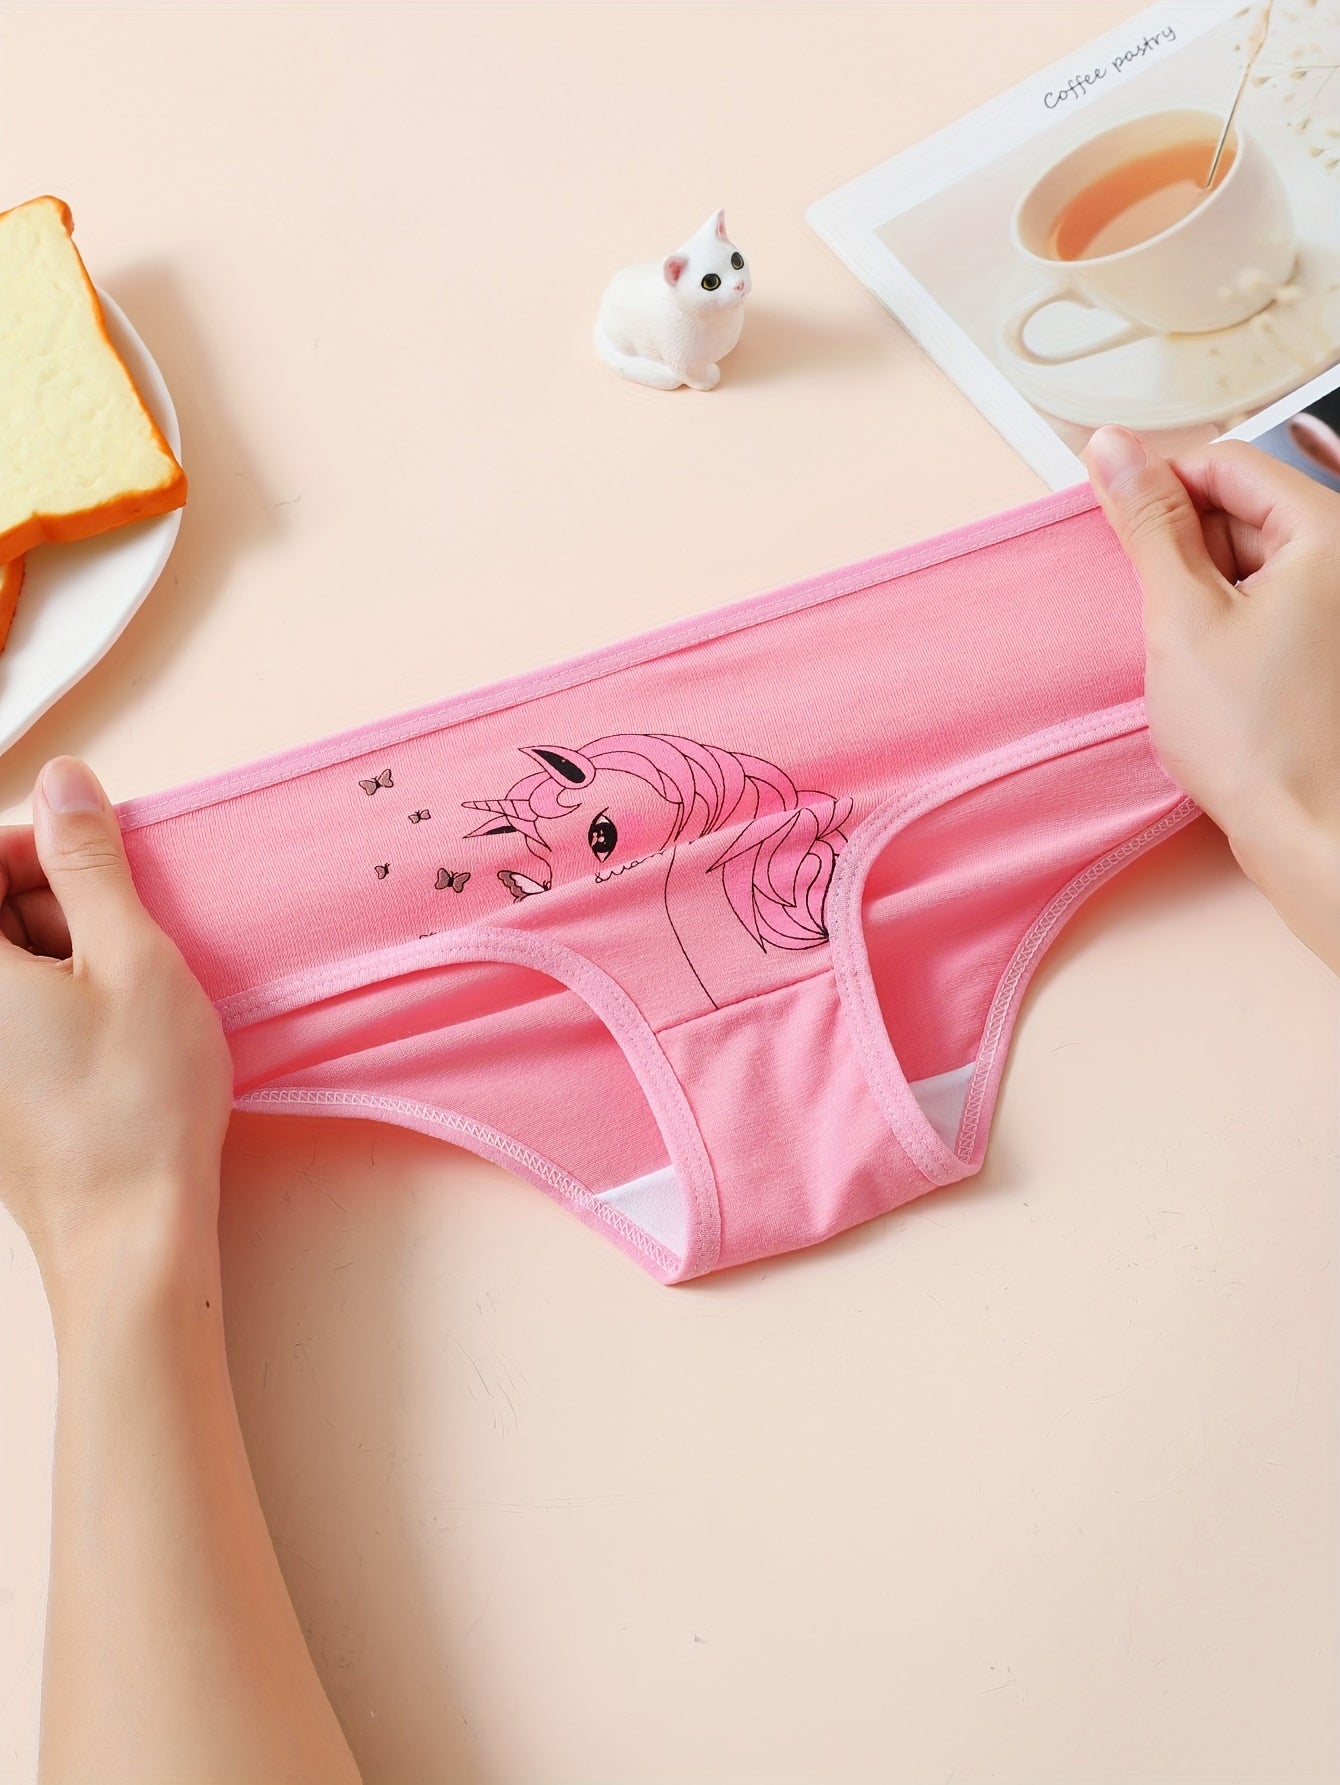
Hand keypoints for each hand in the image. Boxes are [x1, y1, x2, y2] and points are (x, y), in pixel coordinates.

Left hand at [0, 756, 233, 1319]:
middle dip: (54, 899)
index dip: (39, 846)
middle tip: (131, 929)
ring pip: (6, 964)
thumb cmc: (135, 1105)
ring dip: (65, 952)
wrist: (130, 1236)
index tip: (102, 865)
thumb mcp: (132, 958)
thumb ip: (90, 862)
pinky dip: (63, 1001)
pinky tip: (117, 1030)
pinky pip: (16, 1015)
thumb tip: (65, 782)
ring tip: (134, 987)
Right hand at [1083, 427, 1339, 972]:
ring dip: (1202, 592)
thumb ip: (1147, 525)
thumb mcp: (1181, 617)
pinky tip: (1206, 673)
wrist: (1313, 835)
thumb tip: (1112, 449)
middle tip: (1155, 608)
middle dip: (1184, 548)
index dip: (1161, 491)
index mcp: (1328, 533)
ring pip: (1251, 561)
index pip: (1228, 464)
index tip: (1117, 527)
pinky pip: (1267, 605)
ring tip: (1184, 651)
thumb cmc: (1258, 740)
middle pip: (1244, 509)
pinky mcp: (1326, 649)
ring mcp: (1337, 607)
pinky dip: (1224, 625)